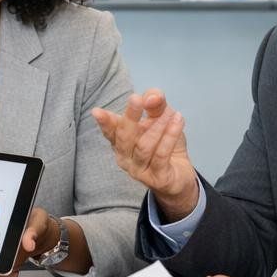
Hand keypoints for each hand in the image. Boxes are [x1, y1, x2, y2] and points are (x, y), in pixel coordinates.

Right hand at [91, 90, 199, 221]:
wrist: (180, 175)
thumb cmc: (164, 144)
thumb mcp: (161, 117)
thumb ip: (155, 102)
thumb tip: (152, 97)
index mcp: (121, 141)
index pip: (110, 131)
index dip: (104, 122)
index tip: (97, 112)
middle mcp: (125, 157)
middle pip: (124, 137)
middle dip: (130, 116)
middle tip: (136, 99)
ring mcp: (139, 170)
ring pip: (144, 146)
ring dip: (157, 127)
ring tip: (172, 114)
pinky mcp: (157, 178)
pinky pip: (161, 156)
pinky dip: (170, 137)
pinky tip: (178, 122)